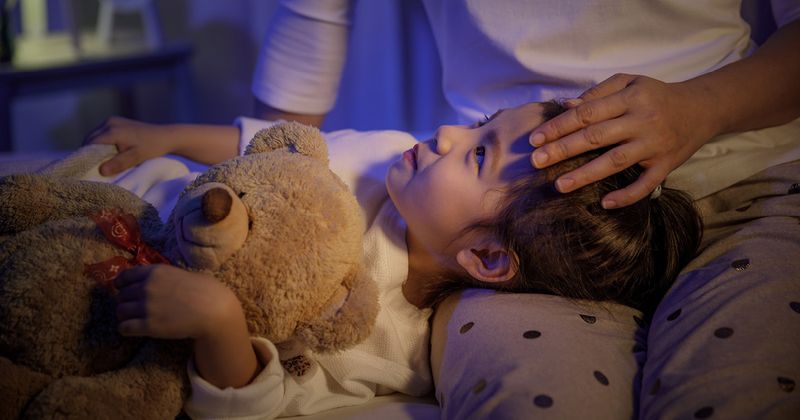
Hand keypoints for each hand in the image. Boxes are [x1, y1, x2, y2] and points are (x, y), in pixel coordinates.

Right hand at [84, 116, 175, 175]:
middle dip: (88, 151)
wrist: (166, 136)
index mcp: (112, 130)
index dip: (86, 156)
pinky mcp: (117, 121)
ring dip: (94, 146)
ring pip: (95, 135)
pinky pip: (102, 132)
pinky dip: (101, 142)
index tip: (86, 168)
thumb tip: (101, 171)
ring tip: (99, 160)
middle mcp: (110, 122)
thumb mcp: (136, 157)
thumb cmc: (152, 148)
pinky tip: (107, 152)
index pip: (90, 143)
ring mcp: (113, 120)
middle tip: (91, 166)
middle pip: (90, 138)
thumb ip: (119, 163)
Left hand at [114, 264, 240, 339]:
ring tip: (134, 319)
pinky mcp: (148, 326)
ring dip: (125, 315)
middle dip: (125, 301)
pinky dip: (126, 329)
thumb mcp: (183, 274)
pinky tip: (133, 329)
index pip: (124, 276)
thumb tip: (155, 281)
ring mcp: (146, 307)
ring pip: (120, 311)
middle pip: (121, 295)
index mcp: (155, 272)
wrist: (214, 310)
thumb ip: (164, 277)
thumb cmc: (205, 290)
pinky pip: (124, 327)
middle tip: (134, 307)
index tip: (123, 290)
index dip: (121, 284)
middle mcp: (146, 287)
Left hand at [529, 74, 715, 207]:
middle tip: (536, 161)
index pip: (587, 113)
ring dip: (585, 175)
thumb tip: (566, 106)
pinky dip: (627, 196)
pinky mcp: (666, 165)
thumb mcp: (629, 83)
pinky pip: (645, 184)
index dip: (559, 126)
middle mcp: (642, 121)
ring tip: (559, 185)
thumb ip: (598, 93)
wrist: (702, 108)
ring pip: (615, 161)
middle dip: (563, 150)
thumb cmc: (656, 95)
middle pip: (596, 137)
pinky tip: (605, 203)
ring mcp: (654, 145)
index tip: (535, 139)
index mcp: (630, 98)